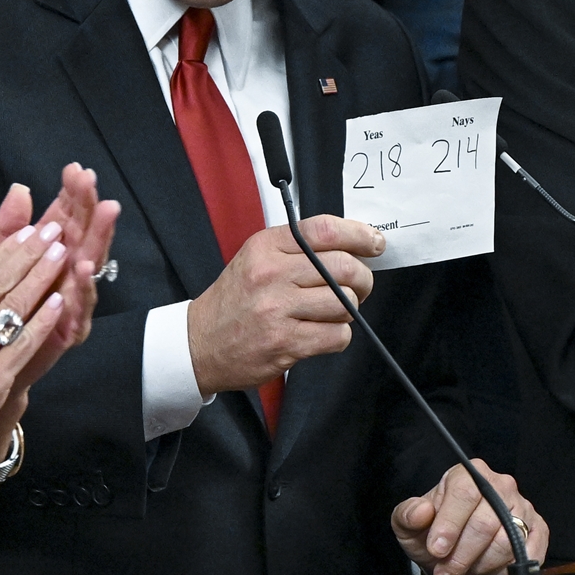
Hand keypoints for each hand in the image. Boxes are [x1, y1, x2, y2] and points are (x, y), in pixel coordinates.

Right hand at [187, 216, 384, 396]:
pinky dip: (339, 335)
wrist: (199, 342)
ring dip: (348, 310)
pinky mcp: (286, 344)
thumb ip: (298, 248)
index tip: (374, 243)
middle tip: (360, 286)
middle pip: (343, 267)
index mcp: (266, 247)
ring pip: (345, 303)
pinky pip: (337, 336)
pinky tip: (324, 332)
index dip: (359, 235)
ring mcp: (278, 310)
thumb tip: (352, 245)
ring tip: (334, 312)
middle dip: (363, 278)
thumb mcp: (256, 258)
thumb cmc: (234, 300)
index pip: (324, 230)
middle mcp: (272, 275)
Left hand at [391, 460, 547, 574]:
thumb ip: (408, 515)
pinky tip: (488, 572)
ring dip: (481, 566)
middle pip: (486, 523)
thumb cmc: (431, 532)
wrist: (453, 550)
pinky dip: (505, 571)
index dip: (450, 524)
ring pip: (507, 542)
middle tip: (446, 574)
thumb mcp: (409, 525)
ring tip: (464, 573)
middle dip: (462, 555)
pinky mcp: (538, 529)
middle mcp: (500, 485)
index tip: (436, 549)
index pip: (464, 493)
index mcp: (467, 474)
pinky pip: (528, 555)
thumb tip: (421, 511)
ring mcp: (523, 507)